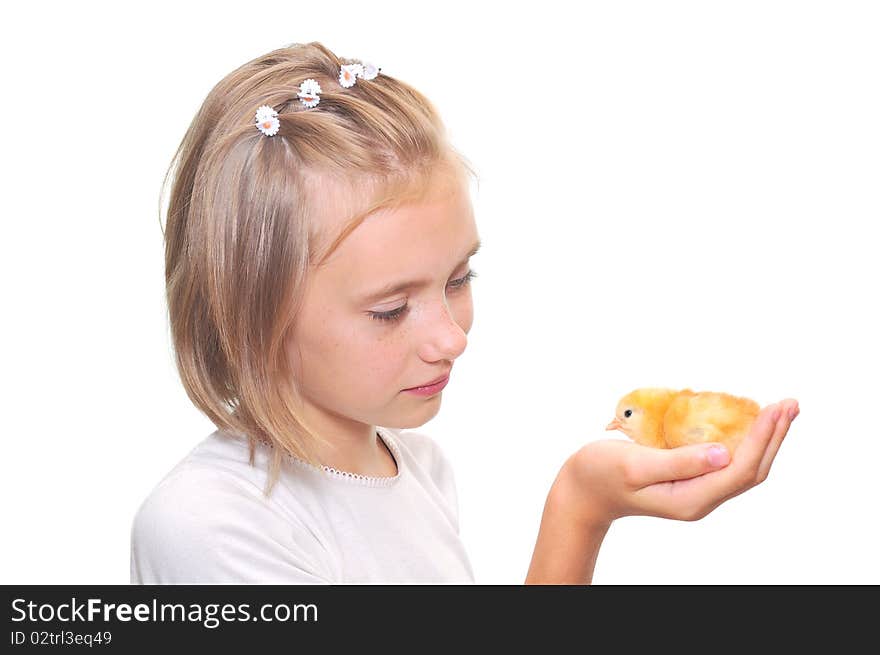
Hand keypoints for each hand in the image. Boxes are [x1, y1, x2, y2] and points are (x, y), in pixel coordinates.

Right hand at [558, 399, 798, 526]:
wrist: (582, 490)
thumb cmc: (600, 473)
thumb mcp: (634, 465)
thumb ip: (677, 462)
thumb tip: (723, 454)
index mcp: (689, 499)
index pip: (739, 471)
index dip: (762, 439)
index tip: (775, 409)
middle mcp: (699, 499)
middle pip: (751, 471)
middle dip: (773, 436)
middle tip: (790, 403)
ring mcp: (696, 490)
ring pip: (743, 466)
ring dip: (765, 438)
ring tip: (781, 410)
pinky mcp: (691, 479)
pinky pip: (728, 461)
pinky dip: (745, 439)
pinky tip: (750, 421)